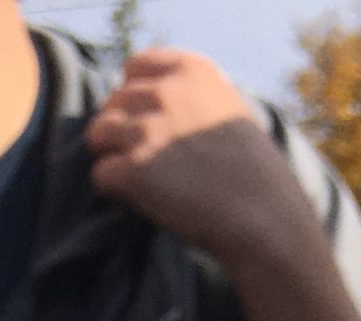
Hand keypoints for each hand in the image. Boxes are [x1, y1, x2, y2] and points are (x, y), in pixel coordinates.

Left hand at [86, 50, 317, 271]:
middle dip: (119, 131)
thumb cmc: (251, 171)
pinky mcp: (134, 170)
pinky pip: (100, 175)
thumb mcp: (227, 109)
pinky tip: (139, 200)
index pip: (134, 67)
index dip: (131, 97)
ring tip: (136, 179)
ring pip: (97, 135)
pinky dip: (114, 191)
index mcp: (191, 70)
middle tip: (141, 161)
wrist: (263, 214)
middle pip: (112, 103)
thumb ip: (189, 97)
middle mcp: (166, 92)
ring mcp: (147, 129)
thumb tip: (149, 100)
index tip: (141, 121)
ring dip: (110, 156)